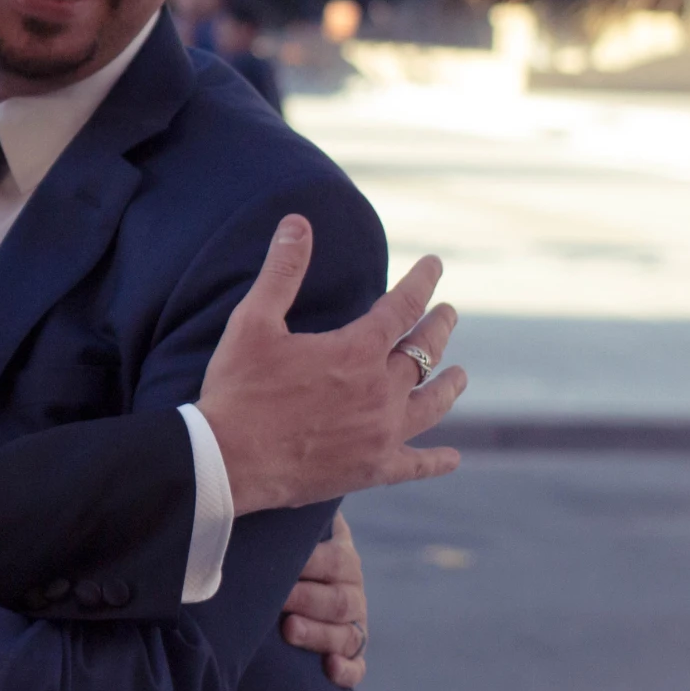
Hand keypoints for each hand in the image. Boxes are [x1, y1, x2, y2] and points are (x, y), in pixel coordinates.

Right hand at [198, 215, 466, 513]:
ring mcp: (382, 432)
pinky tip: (452, 458)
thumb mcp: (253, 321)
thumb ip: (282, 271)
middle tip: (449, 313)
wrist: (230, 461)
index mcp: (356, 350)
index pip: (403, 306)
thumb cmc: (238, 389)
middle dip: (439, 328)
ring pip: (431, 405)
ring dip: (448, 386)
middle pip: (424, 352)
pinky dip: (436, 461)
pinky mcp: (373, 469)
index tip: (435, 265)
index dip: (422, 282)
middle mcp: (381, 390)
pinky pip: (417, 464)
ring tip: (459, 375)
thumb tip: (298, 222)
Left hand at [280, 512, 368, 688]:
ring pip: (348, 633)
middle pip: (341, 599)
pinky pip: (357, 665)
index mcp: (338, 551)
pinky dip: (346, 670)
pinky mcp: (348, 652)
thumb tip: (250, 494)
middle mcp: (350, 586)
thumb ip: (274, 519)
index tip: (282, 563)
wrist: (266, 581)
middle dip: (309, 599)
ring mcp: (352, 621)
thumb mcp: (276, 529)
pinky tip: (329, 669)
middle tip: (279, 599)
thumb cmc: (267, 548)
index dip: (310, 563)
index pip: (335, 558)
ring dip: (320, 634)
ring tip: (289, 629)